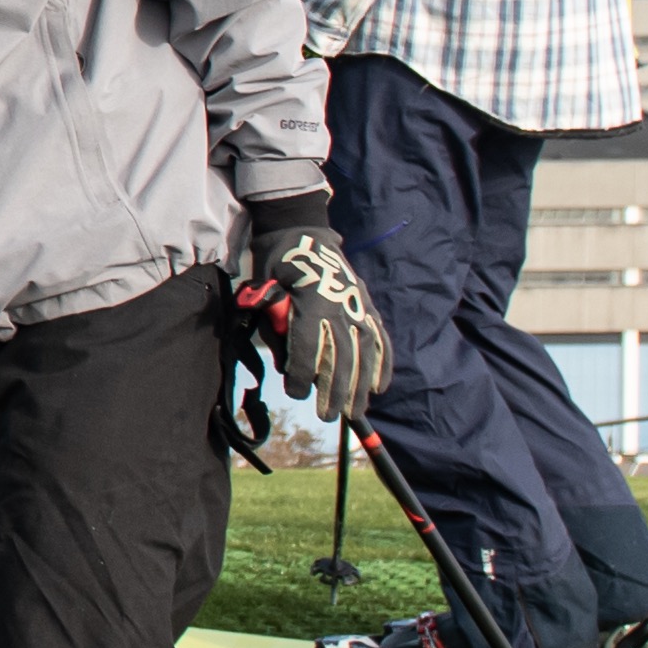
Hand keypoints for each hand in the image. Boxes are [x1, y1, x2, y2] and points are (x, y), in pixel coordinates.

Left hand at [233, 205, 387, 424]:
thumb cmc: (277, 266)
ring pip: (365, 352)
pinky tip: (379, 387)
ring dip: (360, 385)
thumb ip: (277, 329)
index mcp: (312, 300)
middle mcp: (341, 304)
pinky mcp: (367, 304)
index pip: (309, 347)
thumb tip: (289, 365)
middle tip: (329, 416)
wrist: (301, 232)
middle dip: (335, 390)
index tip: (296, 393)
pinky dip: (382, 364)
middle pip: (342, 356)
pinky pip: (380, 338)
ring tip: (355, 410)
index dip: (303, 374)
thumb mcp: (265, 293)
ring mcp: (359, 304)